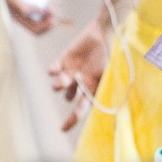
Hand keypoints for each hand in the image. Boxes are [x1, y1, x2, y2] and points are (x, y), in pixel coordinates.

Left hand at [48, 18, 112, 132]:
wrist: (103, 32)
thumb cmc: (109, 54)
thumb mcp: (110, 74)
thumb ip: (103, 90)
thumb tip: (100, 108)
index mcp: (92, 88)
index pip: (81, 109)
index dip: (71, 120)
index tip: (62, 129)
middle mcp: (80, 82)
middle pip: (69, 98)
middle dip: (67, 96)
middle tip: (71, 90)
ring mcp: (71, 71)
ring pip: (59, 86)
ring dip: (60, 85)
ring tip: (64, 81)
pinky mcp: (63, 60)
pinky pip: (53, 70)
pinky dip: (52, 72)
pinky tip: (56, 70)